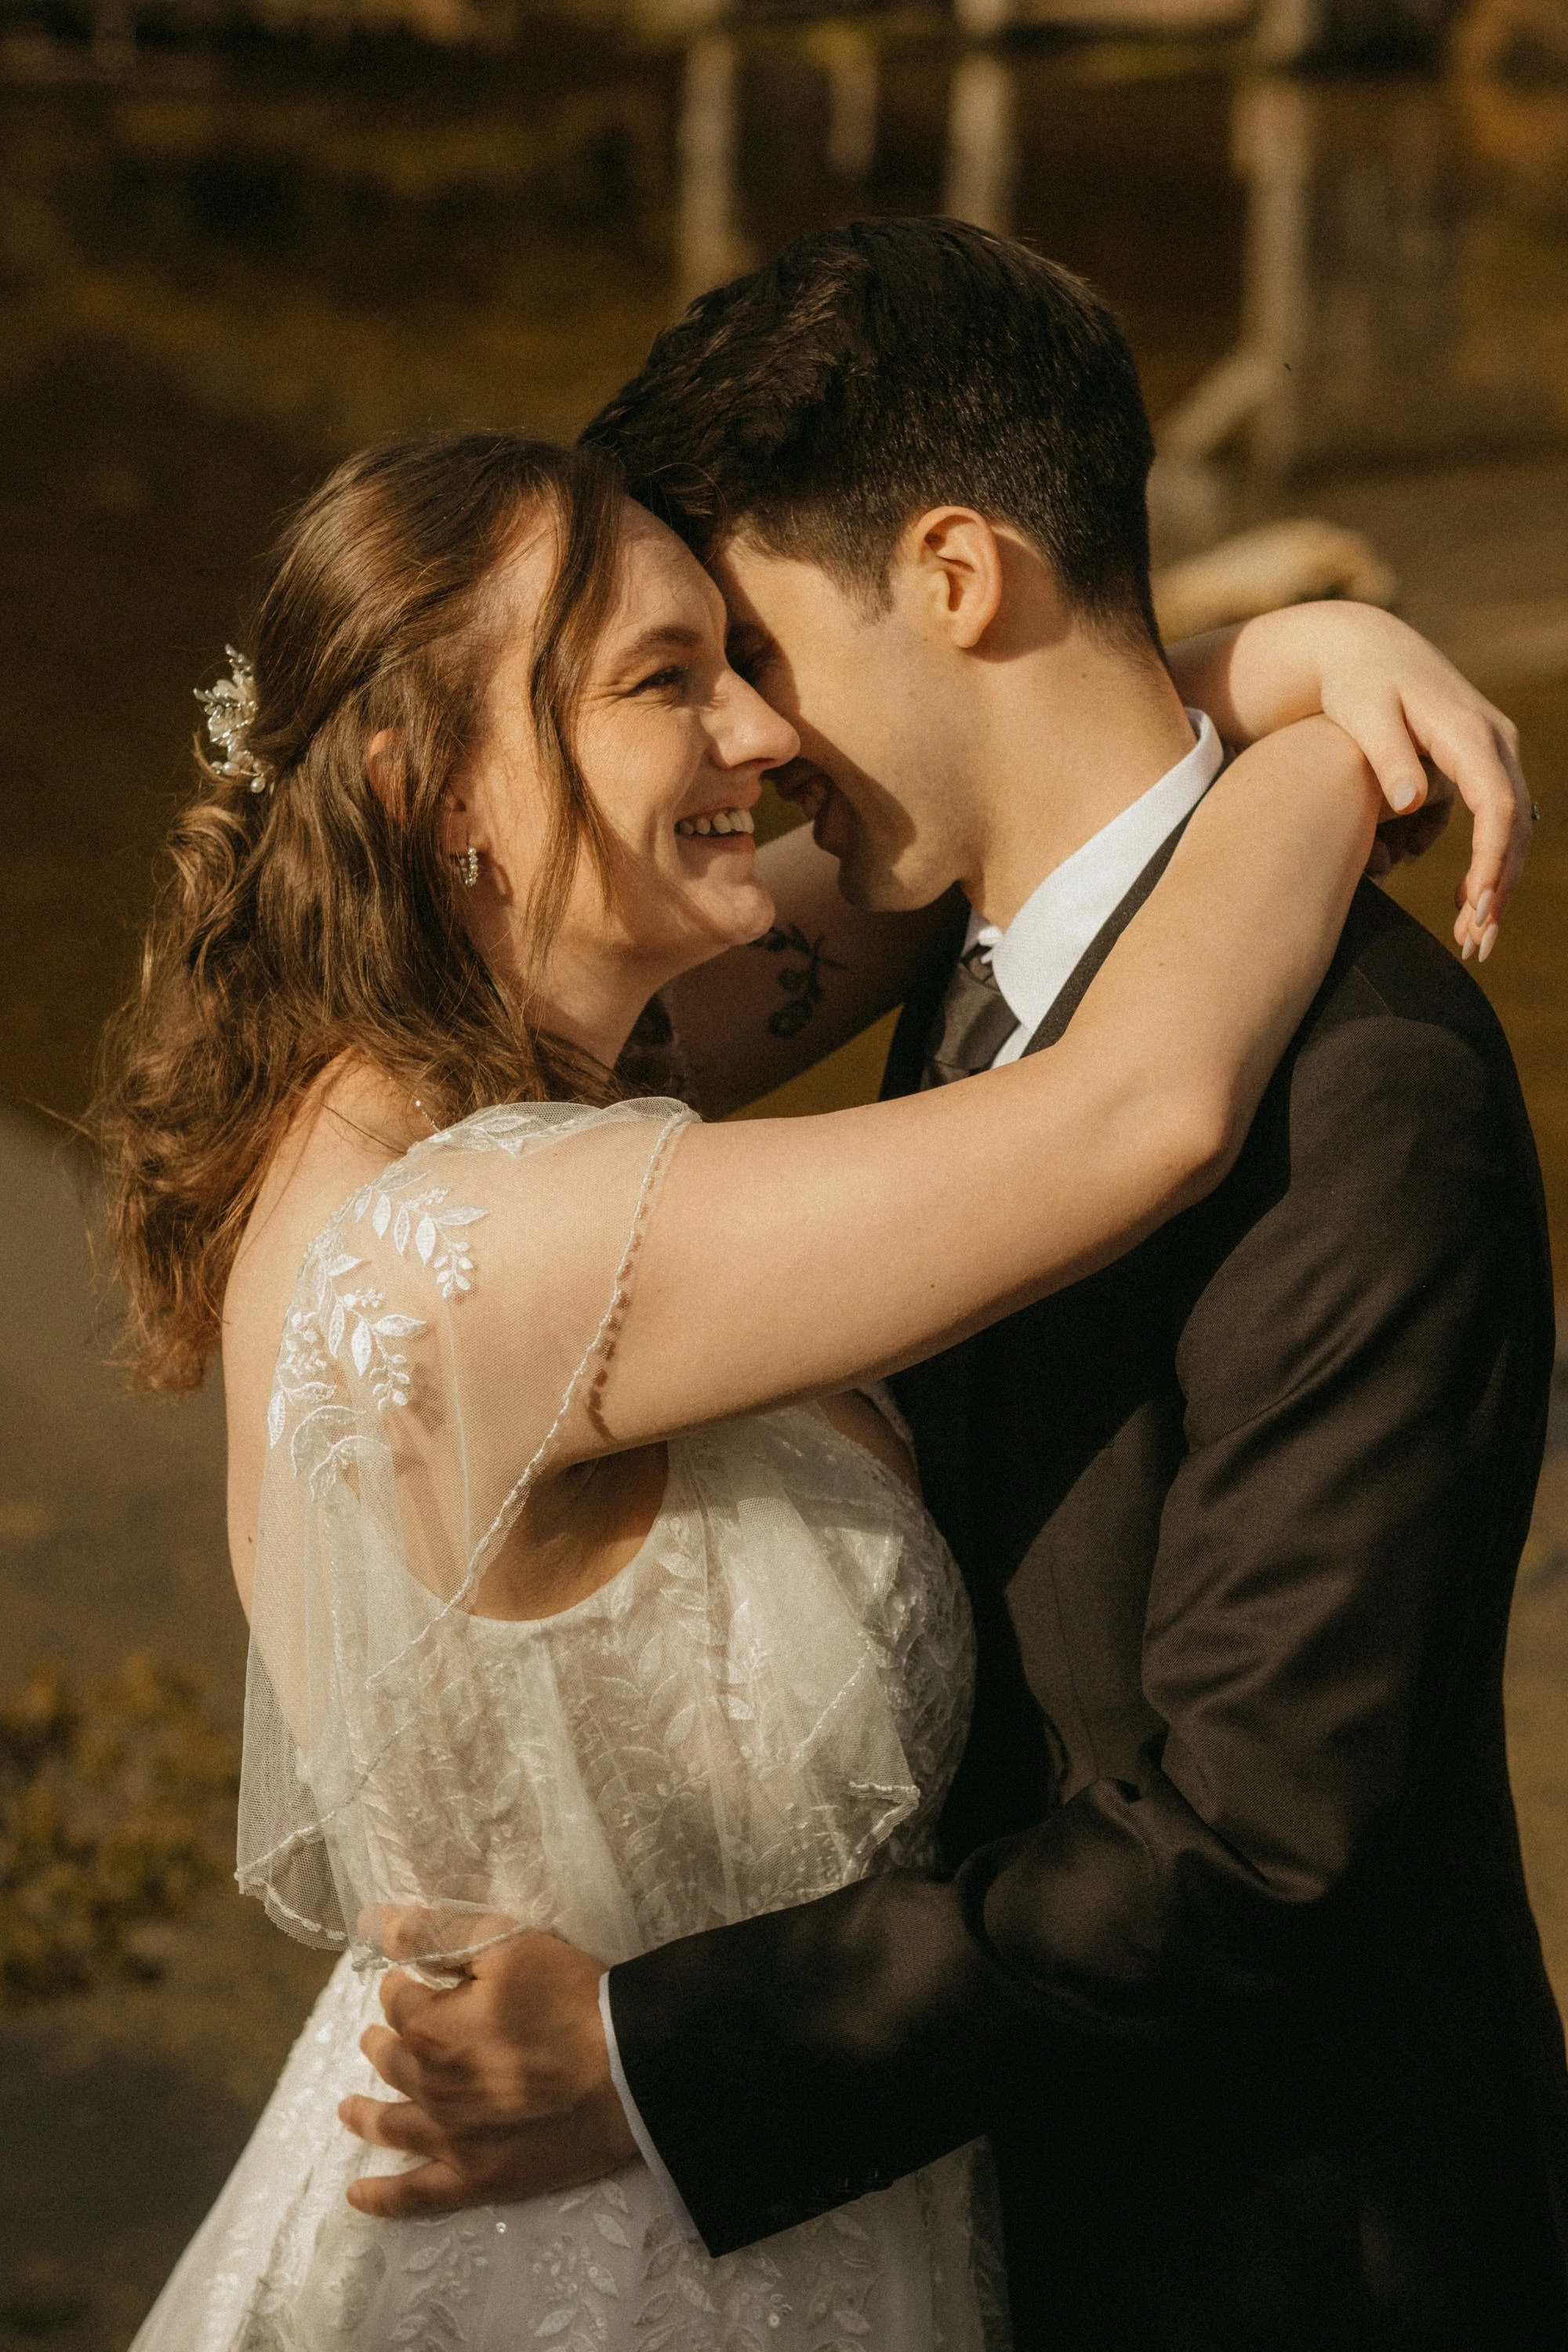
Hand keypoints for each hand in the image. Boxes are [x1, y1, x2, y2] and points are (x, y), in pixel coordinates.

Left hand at [340, 1922, 636, 2219]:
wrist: (630, 2067)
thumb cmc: (571, 1997)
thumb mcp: (506, 1944)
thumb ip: (437, 1933)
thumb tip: (377, 1923)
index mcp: (430, 2030)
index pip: (399, 2002)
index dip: (405, 1985)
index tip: (414, 1980)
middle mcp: (429, 2089)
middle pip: (392, 2062)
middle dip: (383, 2043)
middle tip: (378, 2037)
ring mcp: (451, 2140)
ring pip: (393, 2126)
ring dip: (366, 2114)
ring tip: (348, 2108)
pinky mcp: (479, 2179)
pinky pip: (418, 2195)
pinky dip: (383, 2198)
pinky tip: (358, 2196)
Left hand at [1190, 602, 1533, 959]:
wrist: (1362, 648)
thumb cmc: (1354, 683)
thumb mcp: (1361, 713)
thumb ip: (1385, 755)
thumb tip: (1408, 801)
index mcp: (1468, 733)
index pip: (1496, 807)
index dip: (1489, 862)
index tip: (1472, 909)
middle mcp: (1494, 740)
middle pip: (1515, 825)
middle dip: (1498, 888)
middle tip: (1476, 943)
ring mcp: (1493, 750)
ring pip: (1513, 827)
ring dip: (1496, 882)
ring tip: (1471, 936)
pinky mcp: (1481, 761)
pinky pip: (1497, 819)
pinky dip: (1485, 862)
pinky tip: (1462, 901)